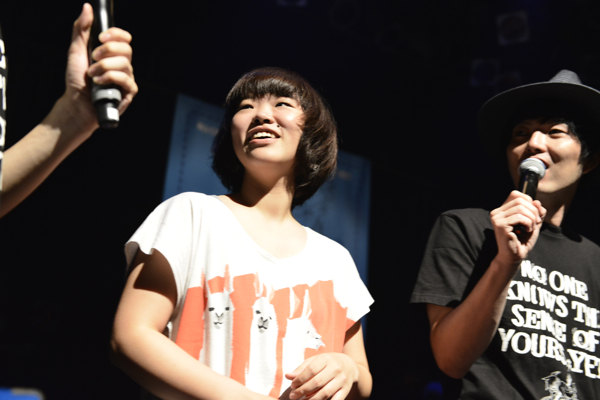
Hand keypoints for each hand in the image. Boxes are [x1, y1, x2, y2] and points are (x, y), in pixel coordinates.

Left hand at [62, 3, 136, 131]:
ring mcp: (127, 78)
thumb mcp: (76, 51)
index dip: (116, 34)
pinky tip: (99, 82)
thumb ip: (82, 29)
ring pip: (125, 64)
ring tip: (92, 74)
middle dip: (108, 50)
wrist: (77, 103)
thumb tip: (87, 8)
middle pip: (126, 49)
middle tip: (93, 56)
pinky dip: (110, 78)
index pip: (125, 38)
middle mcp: (123, 65)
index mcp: (113, 54)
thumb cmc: (77, 80)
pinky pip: (126, 79)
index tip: (101, 37)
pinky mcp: (129, 92)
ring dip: (104, 67)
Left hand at [285, 353, 358, 399]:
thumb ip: (302, 368)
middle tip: (293, 396)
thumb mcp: (315, 360)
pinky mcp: (346, 390)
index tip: (292, 385)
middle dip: (303, 391)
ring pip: (325, 393)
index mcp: (326, 359)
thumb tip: (288, 376)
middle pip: (317, 382)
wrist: (349, 365)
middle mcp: (335, 369)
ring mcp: (342, 380)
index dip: (300, 379)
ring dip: (312, 399)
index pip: (310, 370)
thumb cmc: (328, 363)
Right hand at [490, 190, 545, 265]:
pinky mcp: (500, 225)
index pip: (516, 194)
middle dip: (533, 211)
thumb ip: (536, 211)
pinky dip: (529, 224)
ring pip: (521, 208)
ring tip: (531, 228)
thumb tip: (537, 202)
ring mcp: (497, 218)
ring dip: (532, 218)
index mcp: (502, 210)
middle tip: (535, 223)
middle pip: (520, 200)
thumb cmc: (522, 240)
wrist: (515, 256)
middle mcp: (496, 212)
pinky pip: (520, 217)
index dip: (528, 201)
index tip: (533, 215)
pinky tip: (527, 230)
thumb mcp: (533, 222)